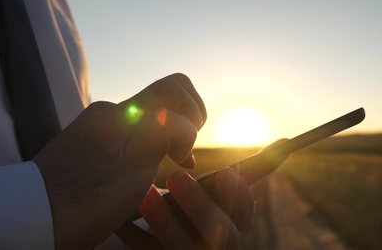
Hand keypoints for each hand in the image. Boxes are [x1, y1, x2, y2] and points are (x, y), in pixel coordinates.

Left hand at [33, 73, 205, 249]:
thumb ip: (165, 131)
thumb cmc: (86, 198)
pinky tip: (143, 170)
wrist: (31, 215)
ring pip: (147, 118)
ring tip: (169, 166)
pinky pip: (128, 133)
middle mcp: (110, 112)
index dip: (193, 114)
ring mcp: (97, 126)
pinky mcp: (88, 142)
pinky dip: (145, 146)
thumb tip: (184, 123)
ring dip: (166, 138)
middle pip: (162, 99)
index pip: (174, 88)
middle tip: (182, 154)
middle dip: (183, 123)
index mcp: (124, 114)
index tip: (183, 153)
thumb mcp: (136, 165)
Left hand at [117, 168, 254, 249]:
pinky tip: (121, 221)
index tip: (225, 171)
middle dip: (199, 204)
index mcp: (233, 223)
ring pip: (184, 246)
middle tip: (176, 176)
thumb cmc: (190, 207)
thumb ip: (220, 179)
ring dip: (165, 221)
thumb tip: (259, 142)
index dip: (239, 193)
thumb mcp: (207, 192)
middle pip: (218, 232)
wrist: (167, 239)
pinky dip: (135, 236)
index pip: (244, 210)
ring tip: (146, 195)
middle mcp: (216, 243)